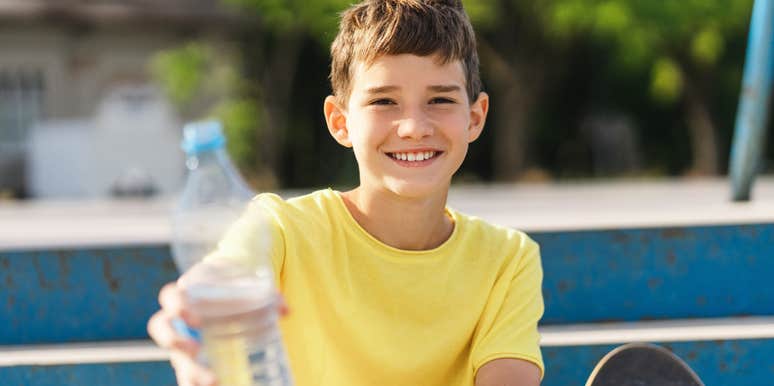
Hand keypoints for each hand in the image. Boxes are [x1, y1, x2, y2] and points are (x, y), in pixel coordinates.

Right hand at [147, 281, 290, 385]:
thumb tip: (285, 310)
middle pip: (162, 328)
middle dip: (174, 340)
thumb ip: (267, 295)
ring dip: (189, 372)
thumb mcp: (247, 284)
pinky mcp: (191, 360)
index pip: (170, 296)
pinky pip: (186, 376)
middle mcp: (179, 318)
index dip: (176, 305)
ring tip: (212, 381)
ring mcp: (183, 341)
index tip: (194, 317)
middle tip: (195, 349)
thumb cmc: (233, 286)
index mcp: (188, 293)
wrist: (227, 291)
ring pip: (175, 358)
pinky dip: (194, 384)